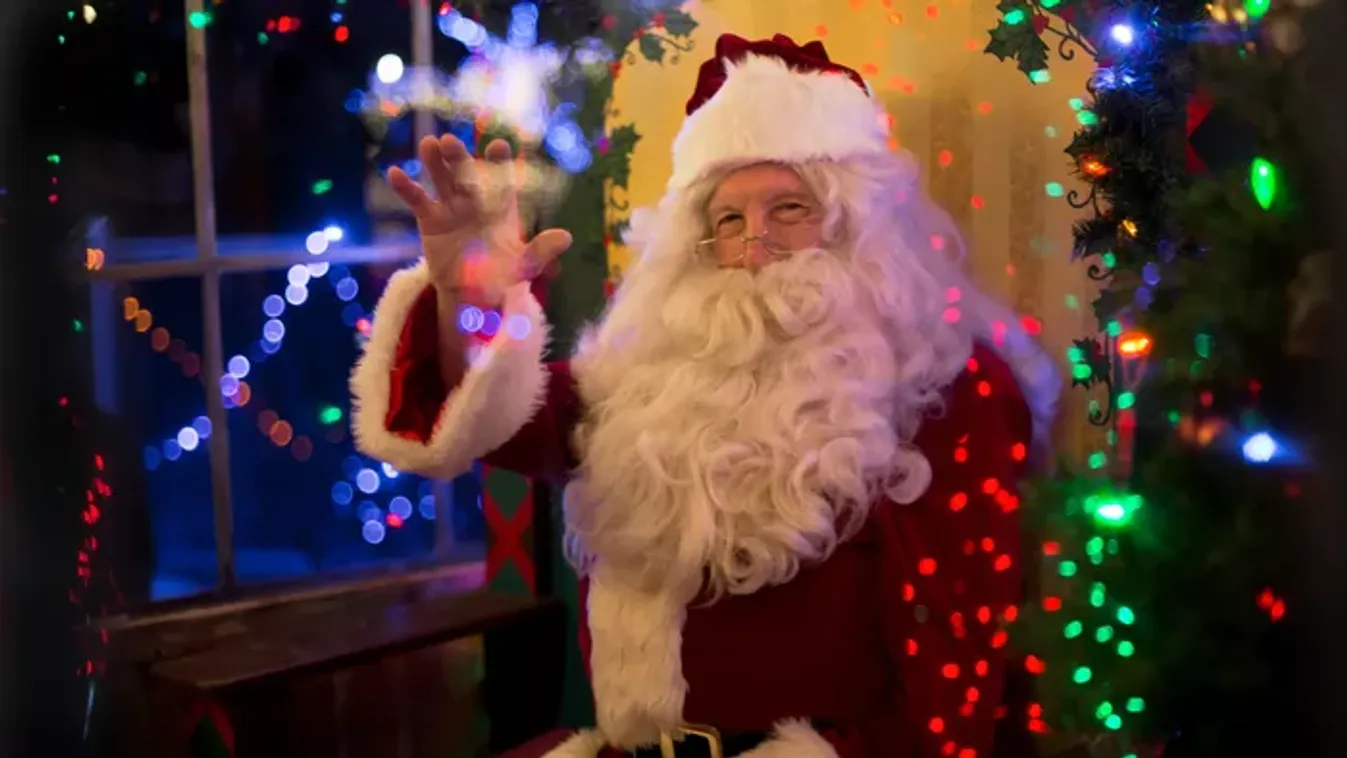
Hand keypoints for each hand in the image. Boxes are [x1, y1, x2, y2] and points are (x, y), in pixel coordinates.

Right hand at [388, 135, 571, 305]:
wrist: (473, 292)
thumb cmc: (502, 274)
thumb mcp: (525, 266)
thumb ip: (541, 250)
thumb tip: (566, 236)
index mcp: (502, 206)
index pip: (502, 179)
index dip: (500, 163)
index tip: (499, 146)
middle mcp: (476, 200)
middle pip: (467, 174)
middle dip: (460, 159)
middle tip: (452, 142)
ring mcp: (452, 207)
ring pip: (442, 180)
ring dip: (435, 163)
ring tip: (428, 144)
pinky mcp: (430, 219)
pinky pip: (418, 201)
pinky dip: (406, 188)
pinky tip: (394, 173)